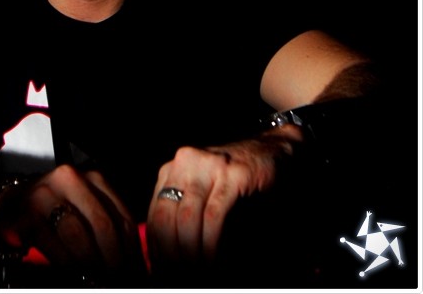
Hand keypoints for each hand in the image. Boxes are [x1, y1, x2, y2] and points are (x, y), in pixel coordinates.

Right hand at [0, 164, 146, 285]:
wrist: (7, 204)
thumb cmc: (53, 209)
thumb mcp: (84, 206)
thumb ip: (106, 221)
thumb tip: (132, 258)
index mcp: (92, 176)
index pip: (121, 215)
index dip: (131, 249)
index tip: (135, 269)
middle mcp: (69, 178)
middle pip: (102, 225)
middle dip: (113, 259)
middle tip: (118, 277)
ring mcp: (45, 194)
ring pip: (79, 235)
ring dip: (91, 263)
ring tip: (98, 278)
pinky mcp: (26, 214)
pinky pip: (54, 245)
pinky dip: (68, 264)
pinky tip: (75, 273)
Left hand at [146, 126, 302, 279]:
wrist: (270, 151)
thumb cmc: (234, 178)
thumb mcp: (202, 191)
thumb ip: (184, 213)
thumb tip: (169, 252)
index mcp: (171, 169)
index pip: (154, 213)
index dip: (156, 245)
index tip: (159, 267)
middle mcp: (184, 163)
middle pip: (166, 216)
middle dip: (170, 251)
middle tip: (178, 274)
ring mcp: (207, 166)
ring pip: (187, 217)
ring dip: (190, 250)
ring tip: (195, 270)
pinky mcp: (232, 174)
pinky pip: (214, 214)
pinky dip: (210, 241)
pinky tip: (211, 258)